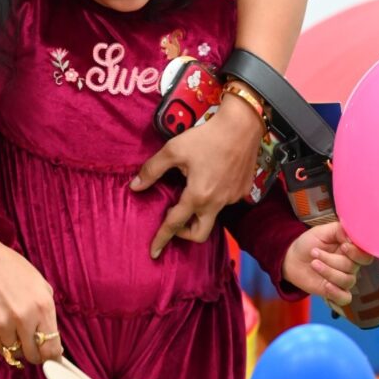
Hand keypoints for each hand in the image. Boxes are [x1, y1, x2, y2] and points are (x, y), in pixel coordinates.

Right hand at [0, 219, 61, 364]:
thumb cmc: (11, 269)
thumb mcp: (40, 284)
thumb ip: (48, 313)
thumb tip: (52, 341)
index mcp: (42, 306)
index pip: (51, 349)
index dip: (52, 358)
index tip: (51, 358)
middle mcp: (23, 318)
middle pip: (33, 356)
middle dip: (34, 352)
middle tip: (30, 343)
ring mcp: (2, 325)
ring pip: (14, 353)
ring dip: (15, 344)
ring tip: (10, 325)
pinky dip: (0, 340)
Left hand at [131, 94, 263, 257]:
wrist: (242, 126)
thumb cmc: (206, 136)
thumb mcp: (173, 150)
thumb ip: (152, 170)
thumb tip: (134, 186)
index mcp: (197, 196)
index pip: (174, 224)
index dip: (161, 239)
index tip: (153, 253)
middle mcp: (217, 203)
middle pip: (199, 234)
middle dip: (184, 234)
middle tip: (174, 219)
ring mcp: (232, 198)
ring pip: (213, 216)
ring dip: (199, 211)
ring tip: (193, 187)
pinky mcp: (243, 191)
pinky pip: (225, 202)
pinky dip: (214, 197)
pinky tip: (211, 178)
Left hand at [281, 220, 372, 308]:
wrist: (292, 259)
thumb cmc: (309, 244)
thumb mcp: (321, 231)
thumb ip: (339, 230)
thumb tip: (352, 237)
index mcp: (350, 251)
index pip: (364, 255)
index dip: (356, 252)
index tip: (343, 246)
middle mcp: (350, 266)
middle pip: (352, 267)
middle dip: (331, 259)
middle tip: (314, 252)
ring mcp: (343, 280)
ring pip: (347, 281)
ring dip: (328, 272)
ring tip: (313, 263)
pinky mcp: (334, 292)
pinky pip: (344, 298)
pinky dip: (336, 293)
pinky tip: (326, 285)